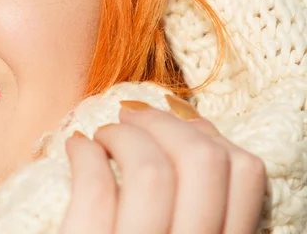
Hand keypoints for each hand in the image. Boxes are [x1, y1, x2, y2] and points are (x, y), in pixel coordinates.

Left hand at [60, 95, 266, 233]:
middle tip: (129, 118)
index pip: (247, 174)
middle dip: (163, 122)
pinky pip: (95, 187)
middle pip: (202, 160)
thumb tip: (197, 127)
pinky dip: (83, 153)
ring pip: (151, 169)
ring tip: (101, 136)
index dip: (208, 133)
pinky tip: (76, 148)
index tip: (173, 125)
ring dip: (122, 135)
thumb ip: (196, 205)